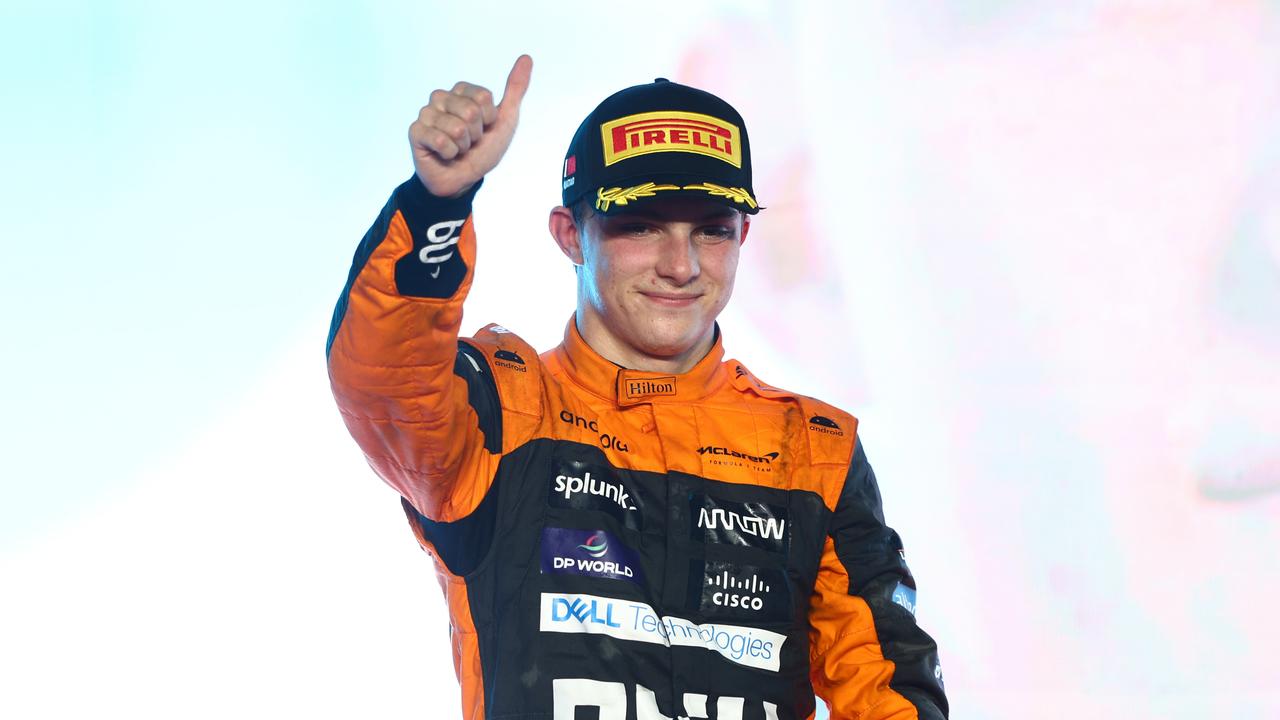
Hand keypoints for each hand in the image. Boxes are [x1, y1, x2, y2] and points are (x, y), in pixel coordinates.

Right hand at [409, 54, 532, 198]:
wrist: (465, 179)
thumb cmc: (484, 149)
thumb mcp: (505, 119)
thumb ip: (516, 89)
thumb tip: (526, 57)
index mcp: (461, 91)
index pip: (483, 97)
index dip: (490, 119)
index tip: (485, 128)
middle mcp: (441, 97)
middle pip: (471, 112)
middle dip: (476, 135)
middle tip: (469, 141)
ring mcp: (426, 114)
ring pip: (456, 128)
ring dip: (463, 147)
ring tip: (458, 149)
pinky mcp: (416, 132)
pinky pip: (441, 140)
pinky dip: (450, 154)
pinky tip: (445, 155)